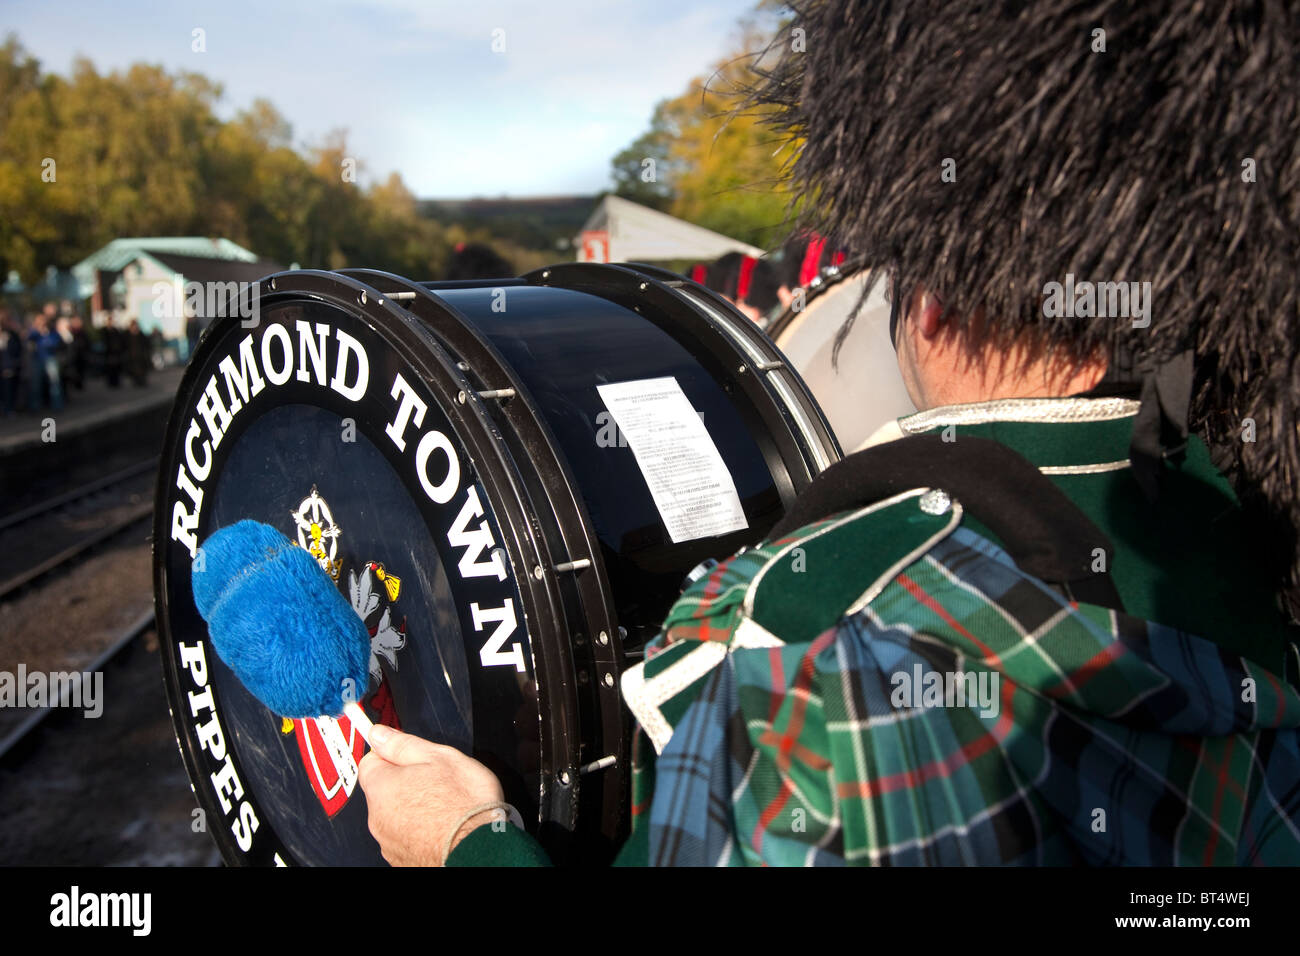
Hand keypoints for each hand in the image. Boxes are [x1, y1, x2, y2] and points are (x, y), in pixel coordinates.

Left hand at [357, 724, 504, 865]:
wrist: (480, 849)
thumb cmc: (463, 804)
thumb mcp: (438, 757)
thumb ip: (403, 744)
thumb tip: (380, 734)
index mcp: (382, 786)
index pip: (370, 761)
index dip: (391, 753)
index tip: (407, 753)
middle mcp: (378, 818)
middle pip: (384, 790)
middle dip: (405, 783)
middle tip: (435, 779)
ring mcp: (390, 843)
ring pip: (396, 816)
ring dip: (413, 808)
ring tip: (445, 806)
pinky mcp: (404, 860)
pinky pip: (407, 837)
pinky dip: (421, 831)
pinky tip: (444, 826)